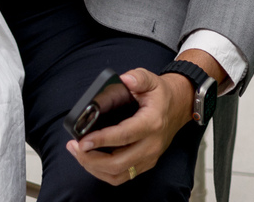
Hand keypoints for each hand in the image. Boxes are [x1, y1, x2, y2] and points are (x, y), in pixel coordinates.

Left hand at [65, 68, 193, 185]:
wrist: (178, 107)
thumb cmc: (161, 95)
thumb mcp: (151, 79)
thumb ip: (138, 77)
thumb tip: (125, 80)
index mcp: (151, 123)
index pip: (124, 136)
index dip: (102, 140)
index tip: (83, 140)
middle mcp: (151, 145)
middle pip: (118, 163)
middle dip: (92, 159)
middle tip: (75, 147)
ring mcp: (149, 157)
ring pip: (118, 174)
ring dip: (94, 168)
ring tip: (78, 153)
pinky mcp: (145, 164)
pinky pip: (122, 176)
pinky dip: (103, 172)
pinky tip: (90, 160)